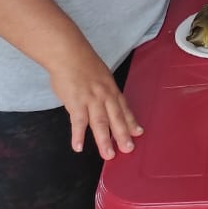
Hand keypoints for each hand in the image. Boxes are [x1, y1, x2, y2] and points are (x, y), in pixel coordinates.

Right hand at [48, 45, 142, 159]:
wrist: (68, 53)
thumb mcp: (100, 76)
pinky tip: (78, 147)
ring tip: (108, 155)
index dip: (131, 121)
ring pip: (100, 122)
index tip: (138, 133)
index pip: (123, 108)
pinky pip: (78, 121)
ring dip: (104, 140)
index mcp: (111, 88)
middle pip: (116, 117)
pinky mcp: (75, 102)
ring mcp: (90, 99)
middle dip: (122, 135)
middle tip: (128, 149)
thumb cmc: (82, 63)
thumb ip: (102, 91)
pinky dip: (78, 135)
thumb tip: (104, 103)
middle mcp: (104, 95)